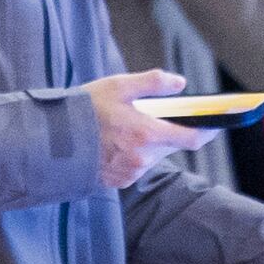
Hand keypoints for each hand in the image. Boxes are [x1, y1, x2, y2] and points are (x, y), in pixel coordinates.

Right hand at [84, 69, 206, 189]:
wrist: (49, 140)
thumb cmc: (83, 111)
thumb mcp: (118, 86)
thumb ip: (153, 82)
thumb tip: (180, 84)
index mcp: (145, 133)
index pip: (192, 138)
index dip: (207, 131)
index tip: (213, 124)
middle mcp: (141, 157)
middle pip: (171, 146)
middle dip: (168, 131)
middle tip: (153, 117)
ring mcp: (130, 171)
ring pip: (154, 156)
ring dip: (149, 143)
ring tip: (126, 129)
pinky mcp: (118, 180)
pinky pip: (136, 166)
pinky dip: (133, 155)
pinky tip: (114, 144)